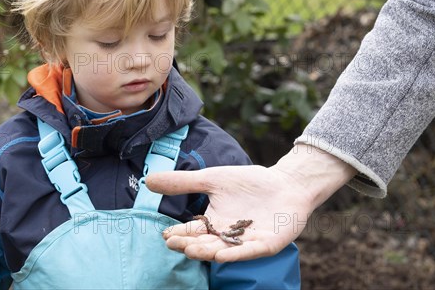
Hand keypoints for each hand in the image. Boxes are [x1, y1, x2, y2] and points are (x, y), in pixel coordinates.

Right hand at [146, 145, 356, 261]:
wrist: (286, 183)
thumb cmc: (249, 182)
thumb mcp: (211, 179)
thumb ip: (182, 182)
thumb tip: (148, 181)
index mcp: (213, 222)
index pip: (192, 231)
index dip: (179, 234)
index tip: (166, 236)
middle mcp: (227, 236)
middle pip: (205, 244)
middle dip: (190, 245)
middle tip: (175, 244)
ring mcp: (246, 242)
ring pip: (224, 250)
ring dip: (208, 252)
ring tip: (192, 251)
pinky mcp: (266, 244)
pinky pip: (250, 251)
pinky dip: (237, 254)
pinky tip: (223, 255)